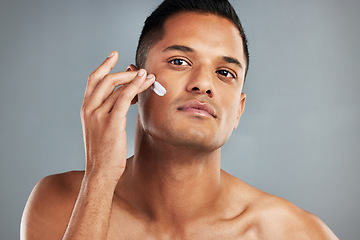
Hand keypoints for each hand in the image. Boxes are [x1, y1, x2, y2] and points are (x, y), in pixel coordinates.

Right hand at [80, 51, 154, 182]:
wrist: (100, 173)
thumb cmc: (104, 153)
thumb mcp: (102, 129)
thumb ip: (109, 112)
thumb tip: (125, 98)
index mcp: (86, 109)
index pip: (93, 80)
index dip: (104, 65)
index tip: (114, 55)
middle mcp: (89, 109)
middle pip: (104, 78)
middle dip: (123, 70)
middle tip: (140, 69)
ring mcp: (98, 115)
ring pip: (117, 86)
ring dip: (135, 79)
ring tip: (149, 77)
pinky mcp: (111, 122)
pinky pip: (124, 97)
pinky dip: (135, 86)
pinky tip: (145, 82)